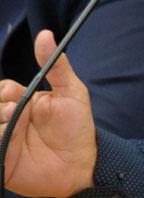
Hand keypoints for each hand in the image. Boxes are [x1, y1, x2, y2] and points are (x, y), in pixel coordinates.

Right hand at [0, 30, 96, 197]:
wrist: (82, 163)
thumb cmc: (77, 126)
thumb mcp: (71, 90)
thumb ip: (56, 65)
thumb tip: (44, 34)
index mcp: (23, 101)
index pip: (2, 89)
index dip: (6, 92)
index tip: (17, 95)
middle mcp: (9, 119)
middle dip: (1, 108)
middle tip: (15, 113)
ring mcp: (3, 140)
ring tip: (15, 128)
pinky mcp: (0, 161)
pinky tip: (7, 141)